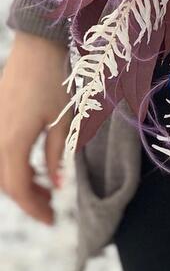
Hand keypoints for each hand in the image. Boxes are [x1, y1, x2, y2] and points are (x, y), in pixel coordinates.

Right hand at [0, 31, 69, 224]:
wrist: (36, 50)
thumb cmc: (53, 82)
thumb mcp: (63, 121)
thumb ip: (57, 154)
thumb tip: (56, 184)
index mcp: (12, 143)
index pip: (18, 189)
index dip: (34, 208)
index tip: (51, 220)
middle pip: (6, 183)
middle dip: (29, 199)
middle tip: (51, 208)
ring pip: (1, 170)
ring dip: (22, 183)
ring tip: (47, 187)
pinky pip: (1, 154)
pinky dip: (15, 166)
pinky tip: (35, 167)